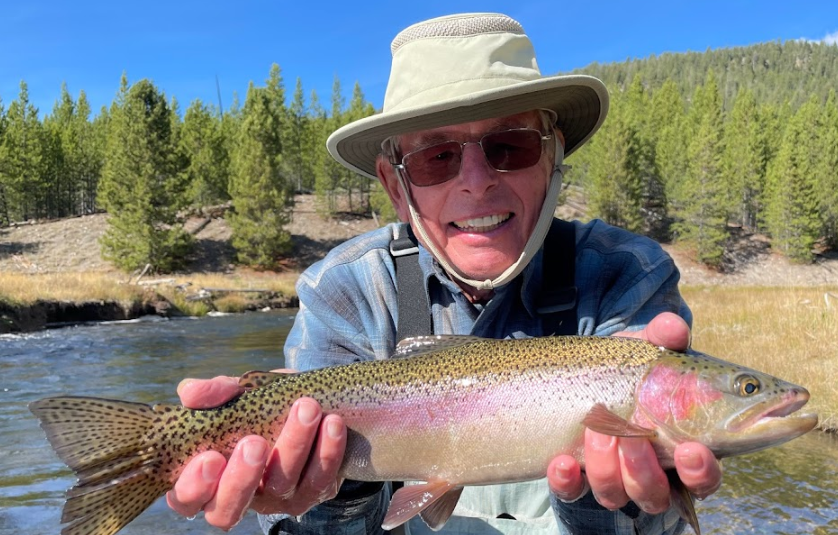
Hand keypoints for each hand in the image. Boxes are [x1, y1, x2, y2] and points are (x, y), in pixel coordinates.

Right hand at [165, 373, 347, 529]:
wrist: (306, 400)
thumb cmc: (258, 403)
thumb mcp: (237, 392)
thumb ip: (214, 392)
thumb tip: (189, 392)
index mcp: (208, 478)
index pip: (187, 499)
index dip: (195, 485)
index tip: (210, 456)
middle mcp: (239, 496)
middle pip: (229, 509)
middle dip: (242, 478)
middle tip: (255, 442)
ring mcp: (277, 499)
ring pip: (283, 487)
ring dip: (294, 447)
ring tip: (306, 408)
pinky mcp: (313, 492)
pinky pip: (321, 480)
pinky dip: (328, 451)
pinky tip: (332, 423)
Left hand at [547, 312, 722, 511]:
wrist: (584, 377)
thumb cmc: (629, 370)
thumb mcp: (646, 352)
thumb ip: (664, 338)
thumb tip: (673, 328)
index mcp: (680, 449)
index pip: (703, 478)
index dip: (701, 471)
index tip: (690, 451)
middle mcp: (650, 474)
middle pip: (655, 494)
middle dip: (643, 469)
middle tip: (631, 435)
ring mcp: (611, 480)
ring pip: (615, 494)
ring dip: (607, 466)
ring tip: (598, 430)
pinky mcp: (575, 479)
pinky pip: (571, 493)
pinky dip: (567, 480)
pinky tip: (563, 462)